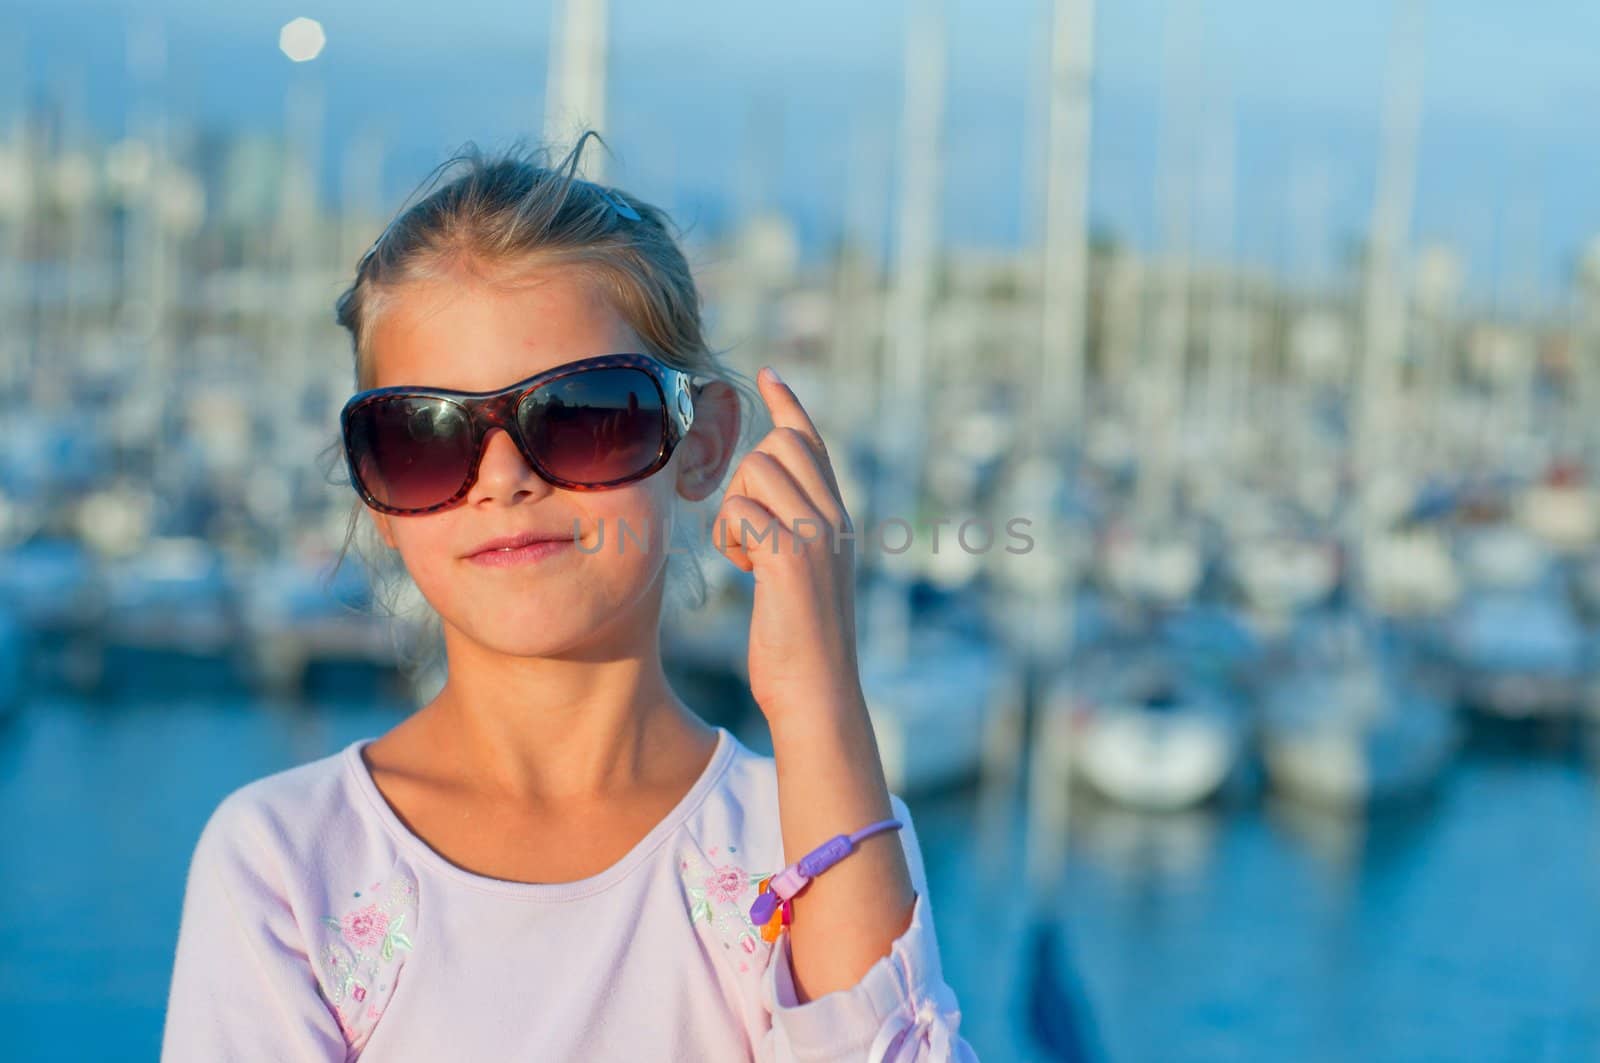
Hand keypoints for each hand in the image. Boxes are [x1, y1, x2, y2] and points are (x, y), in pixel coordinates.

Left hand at [714, 366, 863, 728]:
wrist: (817, 694)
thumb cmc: (798, 645)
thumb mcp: (800, 577)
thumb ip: (790, 533)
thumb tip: (756, 501)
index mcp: (839, 520)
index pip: (812, 444)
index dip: (789, 406)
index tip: (769, 373)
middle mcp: (835, 518)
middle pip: (776, 448)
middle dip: (744, 481)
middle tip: (745, 531)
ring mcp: (817, 534)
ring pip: (753, 472)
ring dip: (733, 511)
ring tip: (747, 558)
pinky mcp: (791, 556)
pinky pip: (739, 512)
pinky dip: (729, 539)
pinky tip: (746, 572)